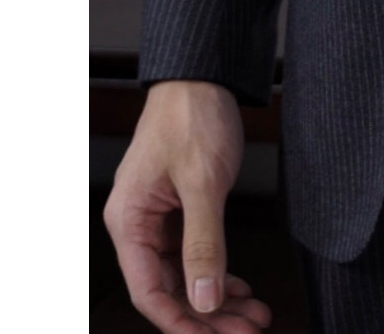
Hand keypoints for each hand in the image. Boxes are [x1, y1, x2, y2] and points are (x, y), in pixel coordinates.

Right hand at [103, 79, 273, 331]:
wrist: (203, 74)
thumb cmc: (192, 116)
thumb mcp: (202, 183)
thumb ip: (203, 244)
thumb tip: (204, 301)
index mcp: (129, 220)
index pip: (148, 292)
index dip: (181, 322)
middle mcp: (139, 224)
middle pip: (169, 289)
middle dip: (209, 315)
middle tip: (248, 329)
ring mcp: (159, 217)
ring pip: (185, 275)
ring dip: (218, 297)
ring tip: (253, 314)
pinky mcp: (179, 208)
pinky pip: (193, 253)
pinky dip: (218, 272)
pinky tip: (240, 286)